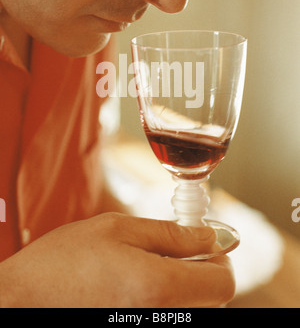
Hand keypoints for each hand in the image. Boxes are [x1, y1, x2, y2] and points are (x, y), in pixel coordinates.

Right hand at [0, 213, 234, 307]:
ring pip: (191, 308)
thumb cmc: (64, 260)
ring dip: (183, 285)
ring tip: (146, 266)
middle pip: (211, 299)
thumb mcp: (118, 229)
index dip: (220, 258)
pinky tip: (135, 286)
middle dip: (200, 270)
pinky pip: (168, 315)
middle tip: (172, 250)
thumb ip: (171, 234)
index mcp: (158, 288)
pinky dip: (164, 299)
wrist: (24, 299)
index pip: (223, 283)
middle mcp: (161, 319)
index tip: (204, 243)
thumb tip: (211, 236)